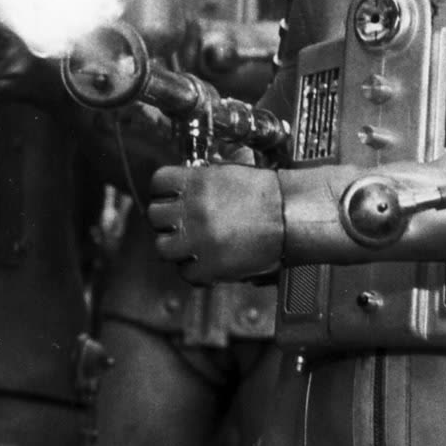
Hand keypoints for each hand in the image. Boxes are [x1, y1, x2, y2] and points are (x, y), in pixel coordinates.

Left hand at [146, 162, 284, 284]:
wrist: (291, 217)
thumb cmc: (266, 194)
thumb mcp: (229, 173)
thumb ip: (201, 180)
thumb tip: (182, 186)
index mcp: (197, 181)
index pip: (158, 183)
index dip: (163, 192)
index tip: (169, 199)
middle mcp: (192, 209)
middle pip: (155, 216)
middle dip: (167, 221)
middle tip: (179, 226)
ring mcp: (199, 239)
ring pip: (162, 247)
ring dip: (175, 248)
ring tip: (191, 248)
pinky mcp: (210, 265)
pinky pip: (185, 273)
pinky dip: (194, 272)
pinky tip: (206, 265)